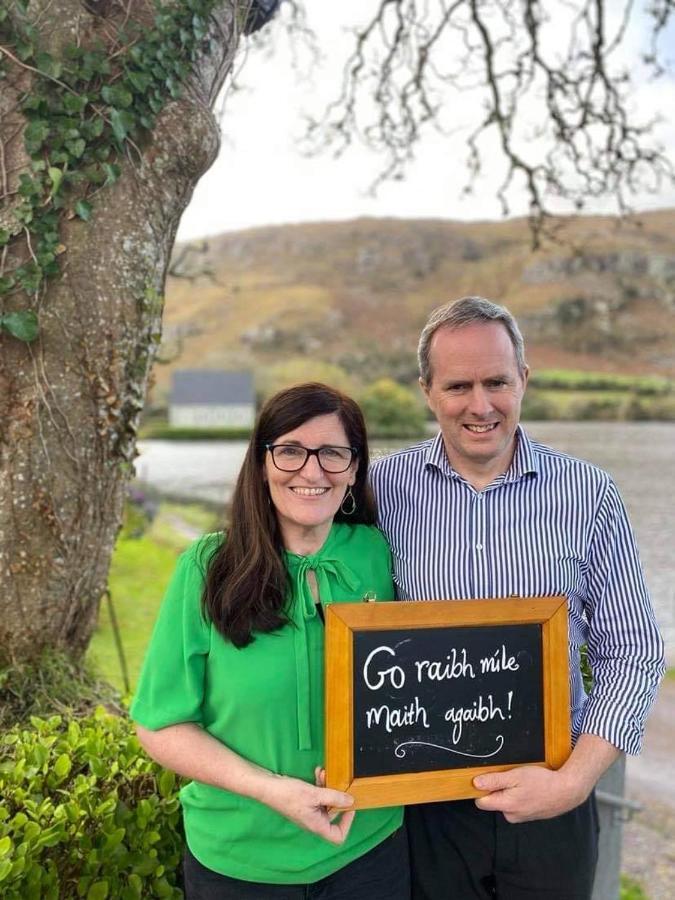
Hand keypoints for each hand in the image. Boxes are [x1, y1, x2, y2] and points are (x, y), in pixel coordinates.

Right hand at [261, 772, 354, 843]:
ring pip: (325, 802)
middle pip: (333, 815)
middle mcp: (313, 821)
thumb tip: (350, 801)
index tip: (349, 807)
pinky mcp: (304, 802)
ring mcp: (308, 811)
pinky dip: (320, 785)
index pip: (337, 836)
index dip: (346, 824)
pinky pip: (318, 796)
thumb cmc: (287, 794)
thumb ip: (334, 798)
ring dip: (327, 787)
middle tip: (337, 783)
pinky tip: (318, 772)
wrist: (268, 787)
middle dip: (336, 797)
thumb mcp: (314, 794)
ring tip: (323, 774)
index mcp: (316, 825)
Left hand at [473, 765, 587, 822]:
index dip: (481, 789)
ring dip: (509, 792)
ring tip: (522, 782)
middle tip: (510, 777)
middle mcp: (511, 815)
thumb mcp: (516, 776)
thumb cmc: (542, 782)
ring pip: (505, 802)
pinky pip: (516, 805)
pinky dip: (519, 796)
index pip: (481, 802)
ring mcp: (520, 817)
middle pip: (493, 802)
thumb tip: (475, 784)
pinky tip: (528, 789)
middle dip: (497, 789)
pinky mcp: (528, 816)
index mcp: (506, 805)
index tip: (486, 778)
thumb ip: (494, 781)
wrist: (566, 791)